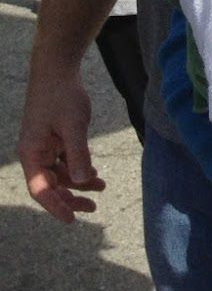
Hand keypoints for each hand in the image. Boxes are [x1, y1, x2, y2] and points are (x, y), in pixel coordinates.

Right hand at [17, 58, 101, 221]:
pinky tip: (95, 173)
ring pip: (59, 174)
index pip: (41, 189)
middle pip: (50, 186)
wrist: (58, 71)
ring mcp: (44, 147)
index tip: (72, 219)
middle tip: (92, 208)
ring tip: (101, 188)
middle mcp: (34, 154)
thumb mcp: (74, 125)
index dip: (55, 206)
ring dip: (78, 183)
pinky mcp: (54, 140)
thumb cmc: (62, 96)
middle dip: (69, 198)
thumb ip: (78, 153)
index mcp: (31, 154)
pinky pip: (64, 162)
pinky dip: (79, 168)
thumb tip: (82, 181)